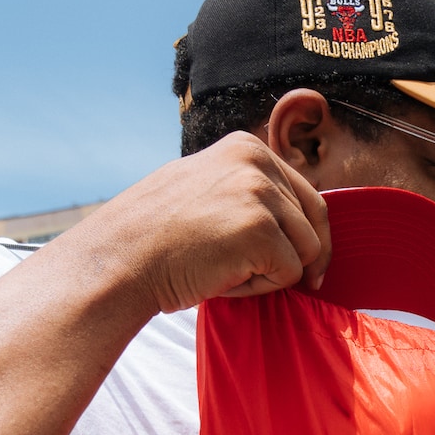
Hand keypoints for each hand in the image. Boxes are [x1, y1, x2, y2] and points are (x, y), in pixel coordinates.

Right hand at [55, 133, 330, 315]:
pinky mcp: (261, 231)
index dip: (305, 238)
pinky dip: (260, 288)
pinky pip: (290, 276)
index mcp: (248, 147)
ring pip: (306, 253)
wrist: (120, 260)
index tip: (298, 262)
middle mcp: (258, 162)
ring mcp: (260, 194)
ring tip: (224, 267)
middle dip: (290, 257)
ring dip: (272, 273)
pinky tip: (221, 277)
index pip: (309, 198)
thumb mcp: (206, 186)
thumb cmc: (159, 235)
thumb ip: (249, 189)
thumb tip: (295, 214)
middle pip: (314, 227)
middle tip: (243, 269)